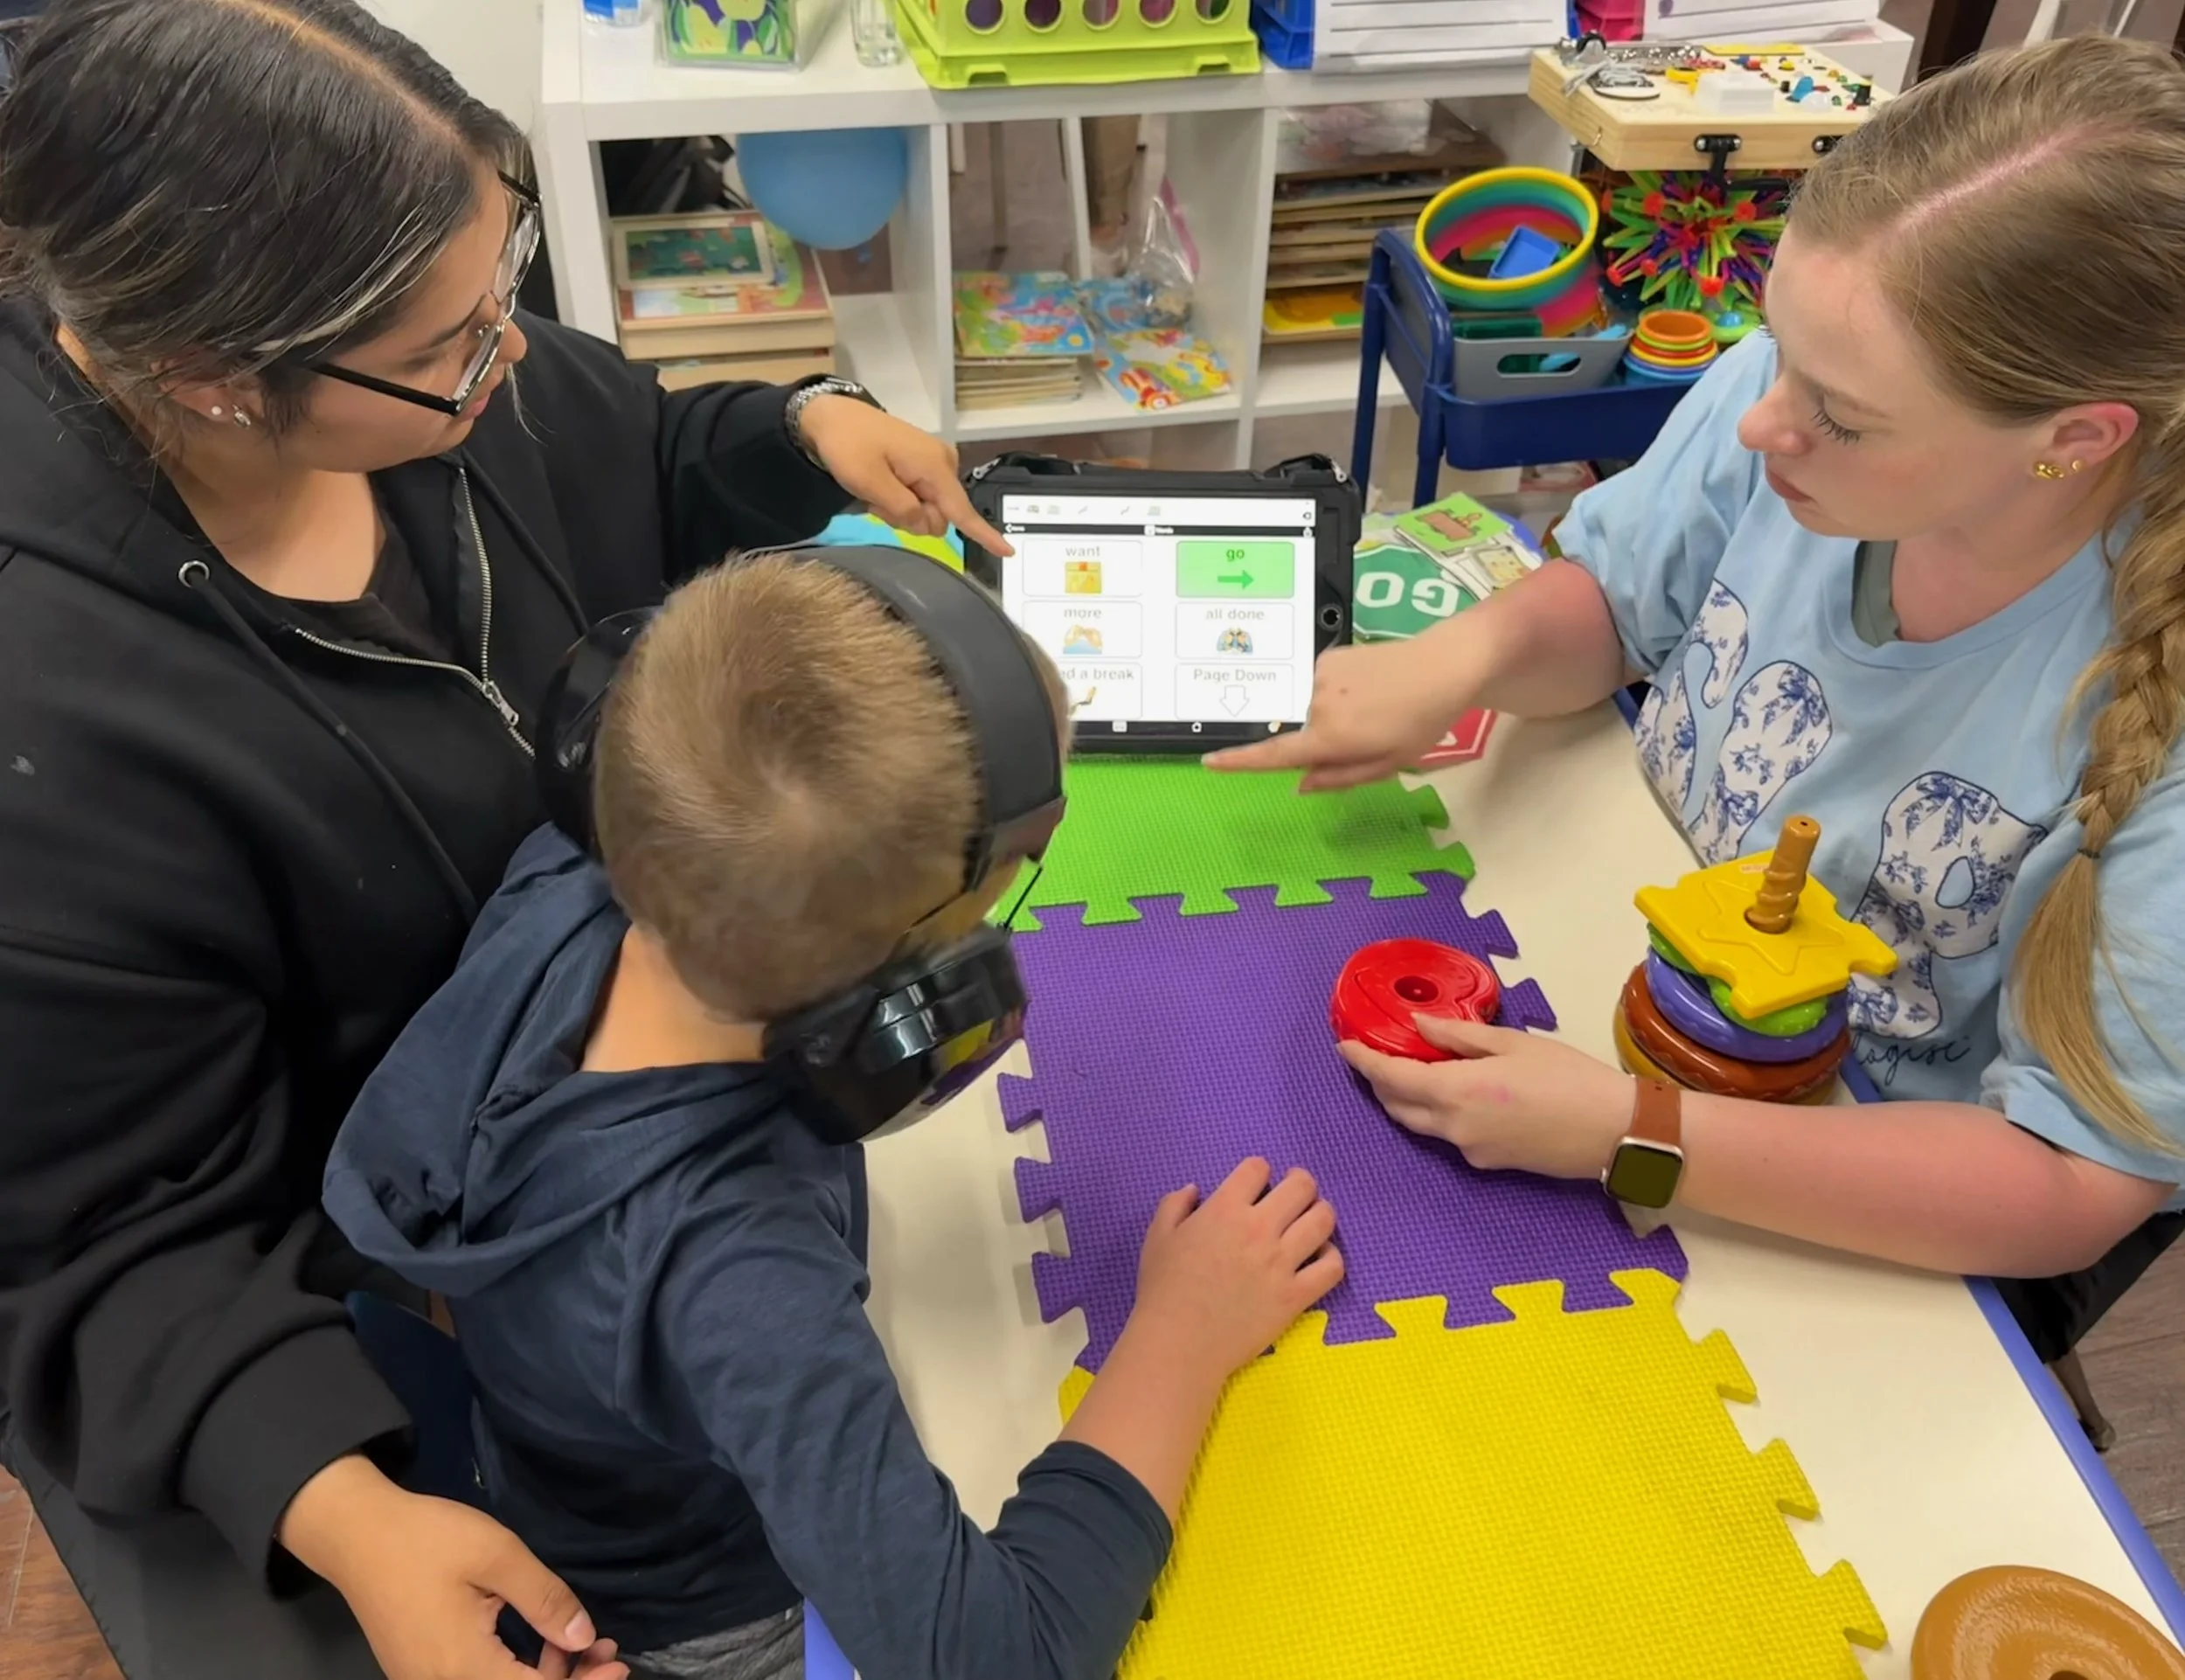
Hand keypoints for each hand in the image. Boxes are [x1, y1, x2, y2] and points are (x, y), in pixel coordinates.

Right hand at [279, 1456, 626, 1679]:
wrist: (356, 1534)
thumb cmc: (427, 1540)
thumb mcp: (497, 1556)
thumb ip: (544, 1600)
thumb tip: (584, 1638)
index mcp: (462, 1667)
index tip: (617, 1664)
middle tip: (606, 1651)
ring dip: (542, 1678)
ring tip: (580, 1645)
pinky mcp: (419, 1671)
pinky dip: (513, 1672)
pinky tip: (540, 1644)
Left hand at [794, 395, 1012, 559]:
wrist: (831, 416)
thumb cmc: (848, 446)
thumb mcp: (869, 483)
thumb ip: (902, 510)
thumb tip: (927, 526)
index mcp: (934, 466)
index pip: (962, 510)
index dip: (984, 534)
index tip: (1009, 552)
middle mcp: (943, 463)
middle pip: (939, 516)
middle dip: (910, 518)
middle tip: (877, 501)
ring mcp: (934, 463)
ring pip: (928, 510)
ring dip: (902, 510)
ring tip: (876, 491)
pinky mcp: (923, 465)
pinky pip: (921, 497)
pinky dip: (901, 500)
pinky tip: (881, 487)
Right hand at [1131, 1158, 1343, 1377]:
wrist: (1179, 1345)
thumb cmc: (1163, 1290)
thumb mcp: (1157, 1237)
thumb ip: (1175, 1204)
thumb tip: (1195, 1189)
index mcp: (1224, 1210)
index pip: (1258, 1168)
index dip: (1259, 1171)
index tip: (1256, 1185)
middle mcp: (1258, 1229)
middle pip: (1301, 1186)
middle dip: (1299, 1183)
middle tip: (1294, 1194)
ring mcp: (1281, 1262)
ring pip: (1323, 1219)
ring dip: (1320, 1213)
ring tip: (1311, 1220)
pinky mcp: (1296, 1295)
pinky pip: (1332, 1267)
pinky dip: (1331, 1256)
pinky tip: (1318, 1257)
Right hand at [1202, 636, 1470, 789]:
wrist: (1444, 665)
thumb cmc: (1421, 723)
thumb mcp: (1386, 764)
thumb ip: (1339, 777)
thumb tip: (1300, 785)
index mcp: (1331, 737)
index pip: (1274, 754)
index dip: (1240, 761)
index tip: (1210, 761)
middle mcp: (1317, 703)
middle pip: (1298, 730)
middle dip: (1318, 740)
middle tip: (1366, 736)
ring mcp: (1320, 675)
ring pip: (1309, 706)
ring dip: (1330, 715)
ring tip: (1373, 709)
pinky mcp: (1328, 655)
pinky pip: (1318, 684)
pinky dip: (1335, 693)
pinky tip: (1369, 689)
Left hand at [1340, 1016, 1633, 1179]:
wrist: (1613, 1132)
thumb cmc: (1569, 1077)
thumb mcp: (1512, 1044)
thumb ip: (1457, 1036)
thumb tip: (1417, 1027)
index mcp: (1456, 1092)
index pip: (1391, 1078)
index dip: (1363, 1062)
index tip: (1344, 1046)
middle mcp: (1454, 1127)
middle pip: (1397, 1106)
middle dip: (1378, 1082)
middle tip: (1372, 1055)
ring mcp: (1469, 1150)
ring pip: (1420, 1124)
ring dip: (1404, 1099)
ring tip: (1406, 1069)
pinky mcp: (1487, 1163)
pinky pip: (1448, 1135)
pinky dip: (1436, 1112)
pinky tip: (1451, 1092)